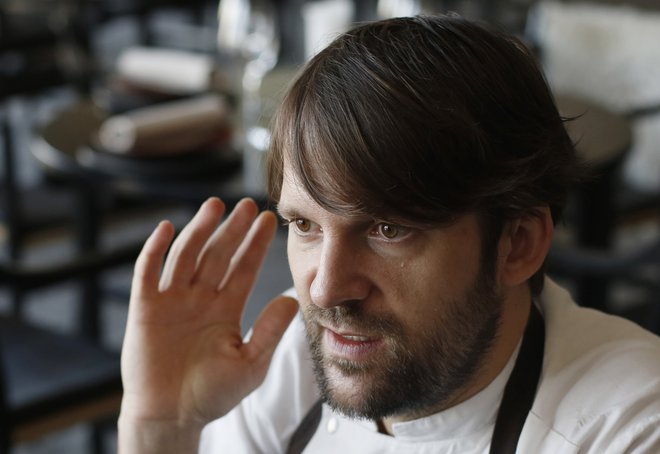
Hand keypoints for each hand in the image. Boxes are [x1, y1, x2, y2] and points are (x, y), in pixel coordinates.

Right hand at [119, 198, 297, 449]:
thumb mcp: (250, 363)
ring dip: (199, 230)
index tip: (270, 221)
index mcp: (226, 309)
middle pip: (218, 255)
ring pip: (186, 256)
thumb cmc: (212, 394)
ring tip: (215, 205)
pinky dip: (154, 250)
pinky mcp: (145, 308)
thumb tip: (293, 301)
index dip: (256, 245)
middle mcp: (200, 299)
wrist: (172, 416)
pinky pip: (148, 273)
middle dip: (232, 230)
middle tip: (248, 204)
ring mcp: (172, 301)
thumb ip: (269, 332)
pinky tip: (167, 228)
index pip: (244, 269)